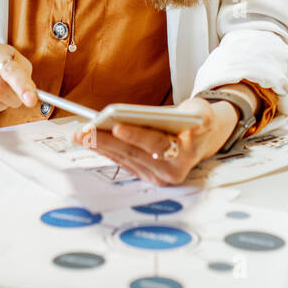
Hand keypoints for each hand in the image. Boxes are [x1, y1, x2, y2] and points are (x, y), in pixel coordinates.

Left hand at [70, 96, 236, 185]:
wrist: (200, 139)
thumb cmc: (198, 121)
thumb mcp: (205, 112)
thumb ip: (200, 114)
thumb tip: (189, 117)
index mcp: (186, 154)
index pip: (157, 145)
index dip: (137, 136)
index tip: (118, 127)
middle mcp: (170, 171)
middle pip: (134, 153)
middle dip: (107, 141)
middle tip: (87, 131)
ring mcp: (156, 176)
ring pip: (124, 159)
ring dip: (100, 146)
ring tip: (82, 134)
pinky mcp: (144, 174)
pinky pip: (121, 161)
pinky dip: (105, 150)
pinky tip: (90, 140)